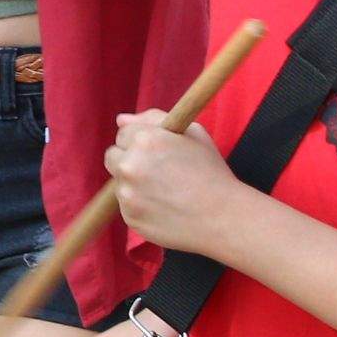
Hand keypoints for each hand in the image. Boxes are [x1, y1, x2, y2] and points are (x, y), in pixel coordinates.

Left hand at [102, 111, 247, 256]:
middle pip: (112, 157)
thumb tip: (120, 120)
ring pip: (120, 183)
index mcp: (145, 140)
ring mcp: (128, 194)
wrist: (224, 216)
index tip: (158, 152)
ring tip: (167, 192)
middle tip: (158, 172)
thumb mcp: (192, 133)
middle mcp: (130, 165)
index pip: (122, 134)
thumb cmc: (211, 172)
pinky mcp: (130, 217)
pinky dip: (141, 206)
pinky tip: (166, 208)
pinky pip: (128, 206)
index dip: (141, 142)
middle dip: (129, 160)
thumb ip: (153, 118)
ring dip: (135, 185)